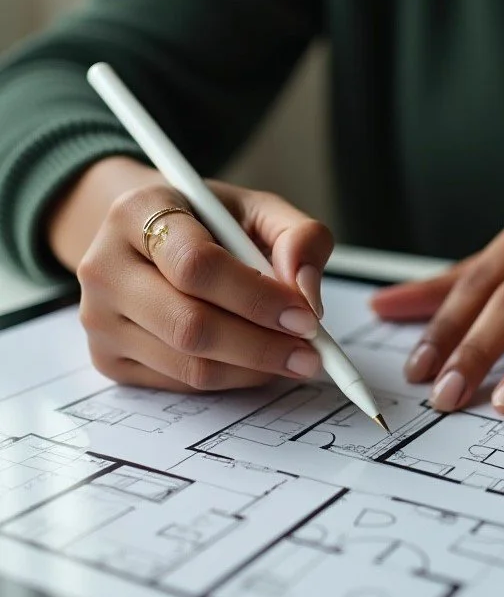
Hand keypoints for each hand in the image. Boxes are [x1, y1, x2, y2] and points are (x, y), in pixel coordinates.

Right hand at [48, 157, 332, 390]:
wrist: (144, 239)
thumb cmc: (205, 224)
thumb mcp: (255, 211)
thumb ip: (297, 238)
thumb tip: (307, 292)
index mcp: (136, 212)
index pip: (197, 266)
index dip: (257, 298)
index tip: (305, 317)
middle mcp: (105, 266)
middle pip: (190, 326)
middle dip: (263, 347)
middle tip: (310, 354)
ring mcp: (100, 319)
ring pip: (190, 365)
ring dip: (253, 370)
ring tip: (290, 357)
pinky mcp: (108, 359)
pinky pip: (182, 385)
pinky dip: (230, 380)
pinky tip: (252, 362)